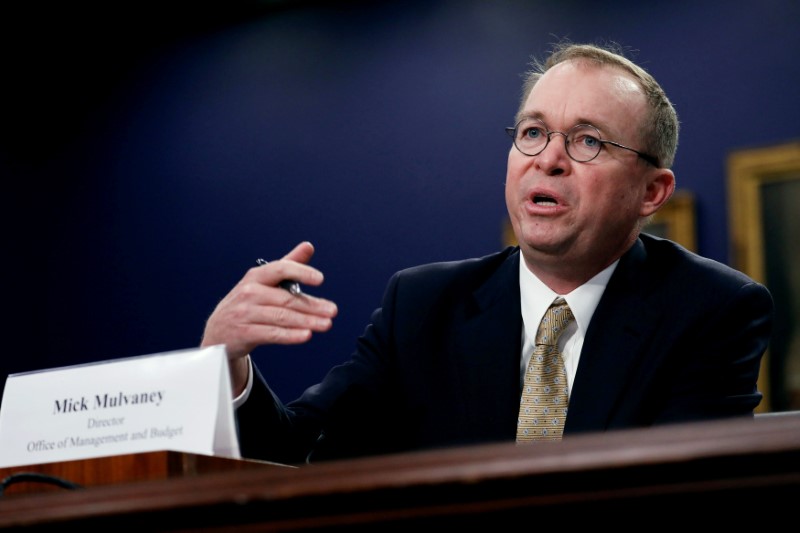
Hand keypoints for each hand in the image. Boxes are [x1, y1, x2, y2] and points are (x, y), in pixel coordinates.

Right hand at [200, 241, 337, 393]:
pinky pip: (272, 334)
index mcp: (256, 276)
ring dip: (307, 321)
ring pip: (282, 317)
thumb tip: (308, 246)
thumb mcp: (263, 281)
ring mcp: (245, 313)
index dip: (301, 272)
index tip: (320, 279)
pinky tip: (306, 335)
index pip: (280, 269)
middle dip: (312, 305)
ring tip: (325, 324)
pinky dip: (290, 335)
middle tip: (332, 310)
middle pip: (286, 299)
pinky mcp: (244, 333)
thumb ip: (288, 265)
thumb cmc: (246, 303)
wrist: (218, 331)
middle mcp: (249, 293)